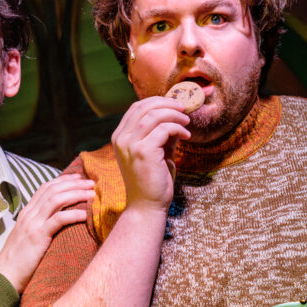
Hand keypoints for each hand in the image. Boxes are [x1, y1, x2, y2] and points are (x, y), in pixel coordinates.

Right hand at [0, 174, 94, 291]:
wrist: (4, 276)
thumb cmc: (18, 261)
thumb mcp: (28, 238)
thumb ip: (39, 226)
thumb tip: (58, 222)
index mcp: (26, 213)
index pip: (45, 188)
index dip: (63, 180)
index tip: (79, 178)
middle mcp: (29, 215)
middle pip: (53, 190)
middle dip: (74, 184)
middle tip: (91, 183)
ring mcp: (32, 224)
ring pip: (56, 200)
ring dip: (76, 194)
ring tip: (92, 194)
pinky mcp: (37, 236)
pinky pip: (58, 220)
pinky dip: (72, 214)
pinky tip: (84, 214)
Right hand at [111, 96, 190, 210]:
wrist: (147, 205)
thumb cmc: (152, 181)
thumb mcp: (156, 152)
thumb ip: (161, 133)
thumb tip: (176, 115)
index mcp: (120, 137)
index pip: (136, 108)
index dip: (156, 101)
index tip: (174, 104)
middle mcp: (121, 138)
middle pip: (144, 107)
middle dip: (167, 103)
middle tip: (184, 108)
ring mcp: (130, 145)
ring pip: (154, 115)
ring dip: (174, 114)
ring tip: (187, 121)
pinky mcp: (143, 151)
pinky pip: (164, 129)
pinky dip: (178, 128)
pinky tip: (186, 136)